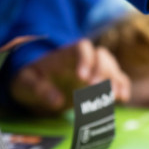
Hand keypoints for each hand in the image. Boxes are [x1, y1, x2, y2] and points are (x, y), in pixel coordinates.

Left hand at [10, 39, 130, 115]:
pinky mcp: (102, 83)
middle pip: (102, 57)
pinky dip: (122, 88)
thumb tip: (57, 101)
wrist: (37, 88)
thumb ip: (38, 89)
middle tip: (95, 89)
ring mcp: (96, 70)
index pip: (83, 47)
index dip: (86, 59)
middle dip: (102, 72)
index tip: (82, 78)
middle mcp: (86, 59)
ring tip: (112, 97)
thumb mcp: (26, 83)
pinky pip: (118, 80)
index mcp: (67, 53)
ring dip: (114, 81)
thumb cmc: (31, 81)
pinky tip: (122, 99)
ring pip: (113, 68)